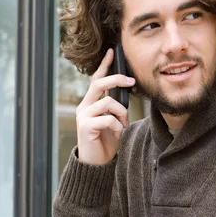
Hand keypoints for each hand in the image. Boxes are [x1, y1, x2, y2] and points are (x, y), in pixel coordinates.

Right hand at [76, 48, 135, 164]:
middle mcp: (84, 107)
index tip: (112, 52)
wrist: (96, 164)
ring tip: (123, 125)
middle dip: (117, 79)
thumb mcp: (113, 121)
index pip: (96, 80)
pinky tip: (116, 133)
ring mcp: (83, 116)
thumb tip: (125, 94)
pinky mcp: (85, 127)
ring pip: (107, 102)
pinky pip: (107, 118)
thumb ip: (115, 108)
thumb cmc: (105, 142)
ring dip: (121, 113)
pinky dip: (117, 125)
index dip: (104, 66)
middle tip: (132, 81)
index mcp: (90, 103)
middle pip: (99, 83)